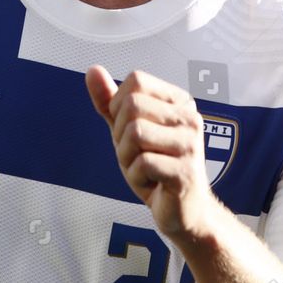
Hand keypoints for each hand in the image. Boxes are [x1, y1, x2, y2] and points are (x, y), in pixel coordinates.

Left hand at [86, 65, 225, 244]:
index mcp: (179, 102)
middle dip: (121, 135)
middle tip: (137, 155)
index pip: (135, 81)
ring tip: (144, 169)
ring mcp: (190, 144)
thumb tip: (93, 70)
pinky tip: (152, 183)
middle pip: (133, 106)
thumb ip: (109, 102)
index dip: (120, 107)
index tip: (133, 132)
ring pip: (135, 133)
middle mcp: (189, 118)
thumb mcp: (127, 131)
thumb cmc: (158, 169)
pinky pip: (142, 162)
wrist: (185, 212)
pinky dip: (136, 176)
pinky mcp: (185, 171)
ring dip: (127, 157)